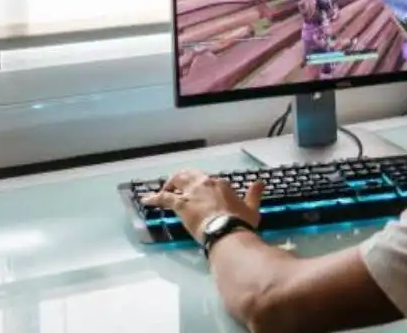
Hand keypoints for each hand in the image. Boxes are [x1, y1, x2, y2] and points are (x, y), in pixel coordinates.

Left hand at [141, 169, 264, 243]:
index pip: (209, 181)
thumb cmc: (240, 222)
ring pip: (176, 182)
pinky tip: (146, 200)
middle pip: (190, 175)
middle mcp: (205, 184)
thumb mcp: (252, 208)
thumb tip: (260, 182)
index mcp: (221, 184)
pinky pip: (164, 198)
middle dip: (182, 178)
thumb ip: (254, 194)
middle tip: (178, 185)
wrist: (227, 231)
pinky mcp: (181, 205)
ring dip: (169, 184)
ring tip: (164, 189)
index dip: (204, 187)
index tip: (204, 194)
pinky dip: (154, 198)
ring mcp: (192, 193)